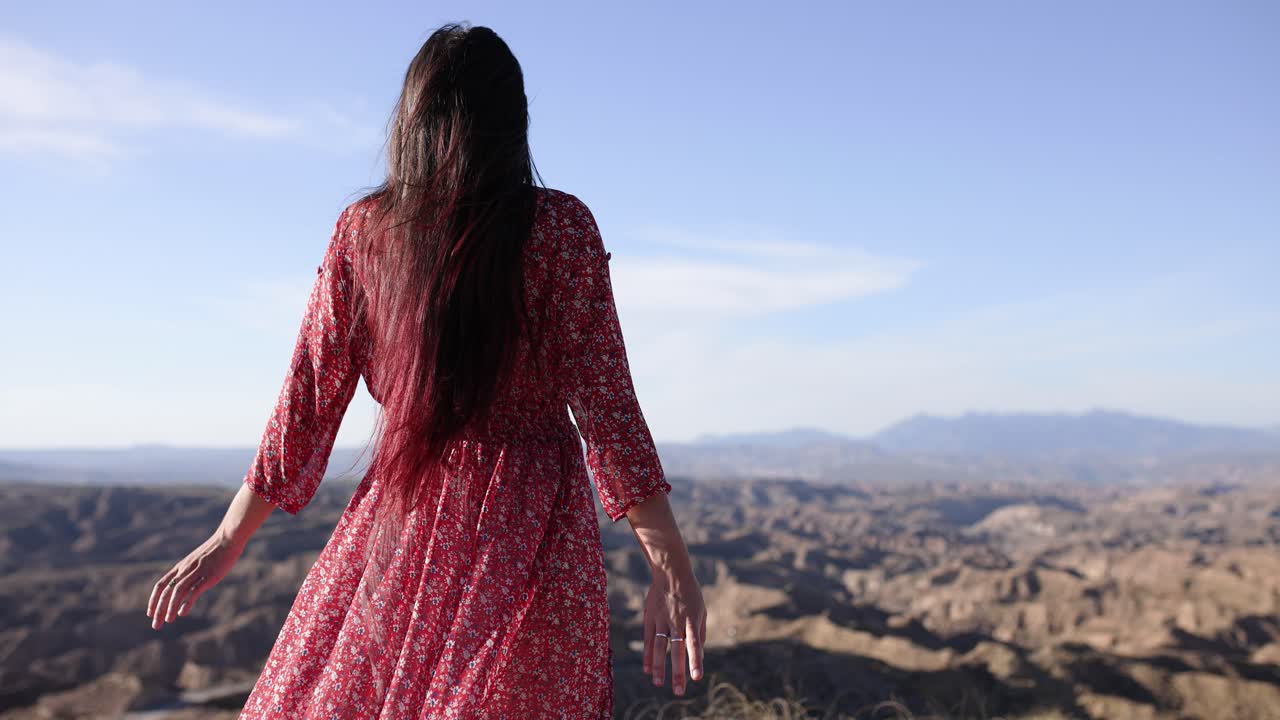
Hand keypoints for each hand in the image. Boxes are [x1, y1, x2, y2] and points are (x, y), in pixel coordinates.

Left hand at [147, 531, 242, 628]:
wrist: (228, 539)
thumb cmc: (215, 551)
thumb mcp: (198, 561)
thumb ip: (191, 574)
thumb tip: (187, 587)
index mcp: (181, 567)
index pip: (161, 585)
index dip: (154, 600)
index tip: (150, 613)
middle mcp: (185, 570)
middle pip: (166, 592)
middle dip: (159, 609)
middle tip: (156, 625)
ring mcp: (196, 573)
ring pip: (177, 592)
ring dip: (170, 607)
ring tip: (168, 620)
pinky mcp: (208, 576)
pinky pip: (194, 590)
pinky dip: (187, 602)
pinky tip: (182, 613)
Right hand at [642, 569, 706, 695]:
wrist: (671, 572)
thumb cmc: (690, 593)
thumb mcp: (701, 610)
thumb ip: (700, 632)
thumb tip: (698, 653)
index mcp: (692, 620)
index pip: (694, 645)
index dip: (695, 662)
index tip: (696, 678)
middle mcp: (676, 622)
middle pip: (676, 651)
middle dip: (677, 672)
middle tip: (678, 692)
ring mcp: (662, 620)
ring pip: (659, 647)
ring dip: (659, 667)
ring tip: (658, 683)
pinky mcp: (650, 618)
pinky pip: (648, 639)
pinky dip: (647, 655)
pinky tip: (647, 669)